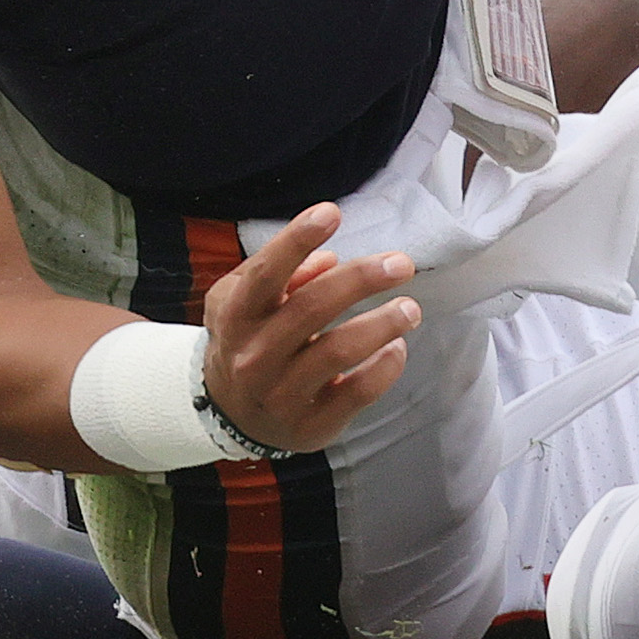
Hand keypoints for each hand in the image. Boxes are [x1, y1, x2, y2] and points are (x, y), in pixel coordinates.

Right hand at [199, 202, 416, 454]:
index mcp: (236, 316)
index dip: (296, 240)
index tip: (332, 212)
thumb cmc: (249, 339)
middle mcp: (254, 356)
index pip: (265, 274)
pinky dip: (384, 367)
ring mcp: (280, 395)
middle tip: (400, 263)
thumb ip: (283, 274)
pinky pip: (356, 393)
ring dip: (382, 324)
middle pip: (312, 309)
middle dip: (362, 280)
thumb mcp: (245, 300)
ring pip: (338, 352)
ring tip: (410, 308)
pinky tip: (397, 348)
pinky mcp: (310, 426)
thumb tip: (330, 259)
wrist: (228, 414)